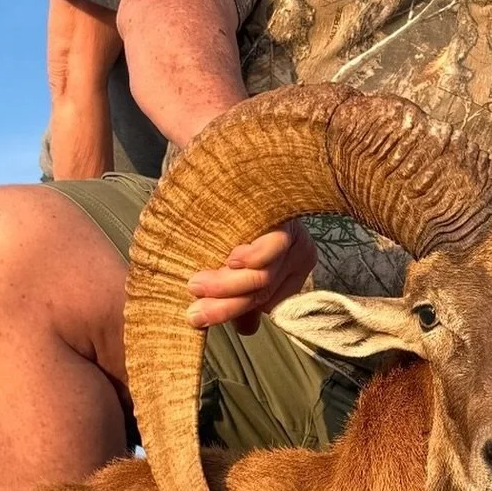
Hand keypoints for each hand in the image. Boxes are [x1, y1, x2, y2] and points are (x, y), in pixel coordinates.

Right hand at [184, 219, 316, 334]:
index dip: (230, 312)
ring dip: (228, 285)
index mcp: (292, 271)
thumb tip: (246, 330)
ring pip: (265, 275)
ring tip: (196, 285)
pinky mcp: (287, 216)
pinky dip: (253, 257)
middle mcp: (298, 256)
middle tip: (193, 312)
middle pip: (262, 292)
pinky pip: (277, 245)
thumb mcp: (230, 260)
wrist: (228, 160)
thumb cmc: (226, 216)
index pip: (263, 302)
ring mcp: (295, 236)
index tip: (196, 318)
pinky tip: (232, 259)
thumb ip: (241, 295)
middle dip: (224, 305)